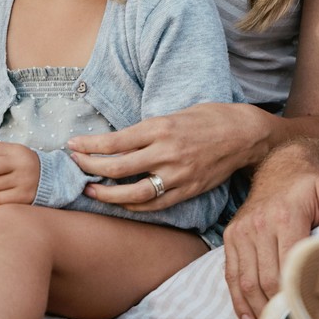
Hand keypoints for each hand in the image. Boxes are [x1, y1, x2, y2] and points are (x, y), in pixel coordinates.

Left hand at [68, 102, 266, 209]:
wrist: (245, 134)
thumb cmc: (210, 117)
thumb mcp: (175, 113)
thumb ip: (149, 128)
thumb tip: (118, 140)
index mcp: (162, 128)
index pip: (115, 141)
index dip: (89, 145)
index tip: (72, 145)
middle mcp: (167, 153)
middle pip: (118, 167)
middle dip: (89, 168)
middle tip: (74, 166)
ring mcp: (178, 175)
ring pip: (132, 193)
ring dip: (106, 193)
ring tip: (90, 190)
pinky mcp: (187, 190)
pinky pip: (154, 204)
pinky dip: (133, 205)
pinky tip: (120, 201)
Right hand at [222, 147, 318, 318]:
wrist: (281, 165)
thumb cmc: (310, 182)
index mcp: (286, 216)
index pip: (288, 264)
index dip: (295, 291)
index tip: (307, 312)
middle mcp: (260, 224)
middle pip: (266, 278)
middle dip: (277, 306)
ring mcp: (242, 231)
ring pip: (246, 280)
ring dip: (257, 308)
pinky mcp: (232, 235)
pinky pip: (231, 273)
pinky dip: (238, 299)